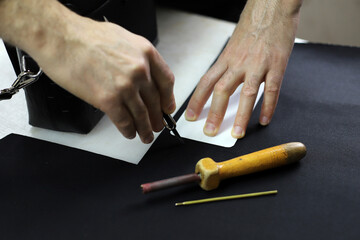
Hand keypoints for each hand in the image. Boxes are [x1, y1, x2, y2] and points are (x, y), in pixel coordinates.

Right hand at [26, 6, 174, 143]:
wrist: (61, 38)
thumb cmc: (86, 36)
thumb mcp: (124, 39)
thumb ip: (138, 58)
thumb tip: (144, 75)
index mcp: (146, 53)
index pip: (166, 82)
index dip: (168, 99)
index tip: (167, 108)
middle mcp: (140, 71)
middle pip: (155, 102)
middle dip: (157, 118)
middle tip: (157, 126)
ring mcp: (125, 86)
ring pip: (141, 115)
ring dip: (145, 129)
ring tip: (146, 136)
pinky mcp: (108, 100)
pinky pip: (124, 121)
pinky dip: (128, 130)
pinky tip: (129, 133)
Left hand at [185, 0, 300, 137]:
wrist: (272, 5)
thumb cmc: (254, 24)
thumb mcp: (234, 44)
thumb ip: (229, 65)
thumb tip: (223, 82)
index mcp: (227, 58)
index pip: (206, 82)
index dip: (196, 101)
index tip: (190, 116)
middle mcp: (238, 62)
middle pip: (221, 90)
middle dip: (213, 113)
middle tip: (209, 131)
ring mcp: (258, 64)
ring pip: (246, 93)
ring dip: (240, 116)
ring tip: (237, 133)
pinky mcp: (277, 64)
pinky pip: (272, 89)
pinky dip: (268, 106)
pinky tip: (264, 119)